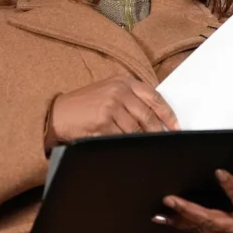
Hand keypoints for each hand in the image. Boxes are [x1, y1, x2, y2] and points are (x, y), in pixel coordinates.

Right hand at [49, 76, 178, 144]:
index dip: (169, 115)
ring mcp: (110, 107)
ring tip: (147, 149)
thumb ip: (131, 99)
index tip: (176, 127)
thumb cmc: (84, 105)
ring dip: (143, 141)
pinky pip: (121, 138)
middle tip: (165, 143)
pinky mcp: (102, 123)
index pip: (155, 98)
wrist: (57, 113)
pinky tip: (130, 150)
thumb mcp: (109, 91)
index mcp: (124, 82)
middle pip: (148, 116)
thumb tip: (156, 119)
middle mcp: (119, 92)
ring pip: (136, 130)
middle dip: (158, 133)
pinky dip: (127, 146)